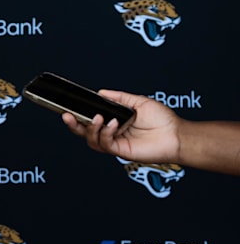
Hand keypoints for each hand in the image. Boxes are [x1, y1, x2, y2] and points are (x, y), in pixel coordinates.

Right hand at [62, 89, 181, 163]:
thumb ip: (119, 98)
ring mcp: (116, 143)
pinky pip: (106, 144)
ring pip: (91, 140)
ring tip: (97, 118)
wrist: (177, 135)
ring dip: (90, 128)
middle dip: (73, 124)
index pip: (91, 119)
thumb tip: (101, 92)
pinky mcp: (122, 151)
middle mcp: (113, 133)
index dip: (79, 114)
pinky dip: (106, 133)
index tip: (69, 106)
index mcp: (114, 121)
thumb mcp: (138, 102)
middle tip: (66, 115)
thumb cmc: (163, 120)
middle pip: (85, 132)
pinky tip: (113, 124)